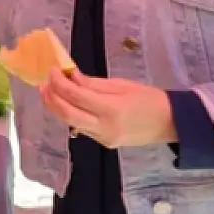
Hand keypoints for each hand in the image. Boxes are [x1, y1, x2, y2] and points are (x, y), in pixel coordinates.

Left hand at [39, 70, 176, 148]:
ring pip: (71, 122)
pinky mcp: (104, 143)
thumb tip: (70, 76)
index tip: (51, 70)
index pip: (76, 96)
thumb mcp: (122, 85)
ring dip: (56, 107)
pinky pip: (82, 128)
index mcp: (112, 110)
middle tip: (43, 83)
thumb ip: (93, 84)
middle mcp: (104, 128)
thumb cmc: (149, 99)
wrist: (170, 123)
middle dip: (51, 98)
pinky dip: (70, 114)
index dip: (59, 82)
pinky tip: (66, 103)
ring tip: (49, 91)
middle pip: (67, 114)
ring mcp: (103, 139)